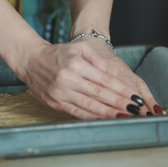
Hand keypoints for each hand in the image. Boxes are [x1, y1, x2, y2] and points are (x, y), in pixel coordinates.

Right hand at [18, 39, 157, 119]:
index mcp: (76, 64)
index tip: (134, 97)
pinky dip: (92, 117)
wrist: (31, 60)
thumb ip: (96, 59)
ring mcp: (61, 93)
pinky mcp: (55, 103)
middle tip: (135, 110)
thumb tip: (112, 72)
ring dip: (108, 113)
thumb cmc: (58, 53)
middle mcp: (68, 79)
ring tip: (124, 117)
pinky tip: (104, 119)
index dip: (120, 90)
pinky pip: (77, 112)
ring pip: (89, 106)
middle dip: (119, 103)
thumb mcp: (78, 48)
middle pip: (99, 94)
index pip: (103, 80)